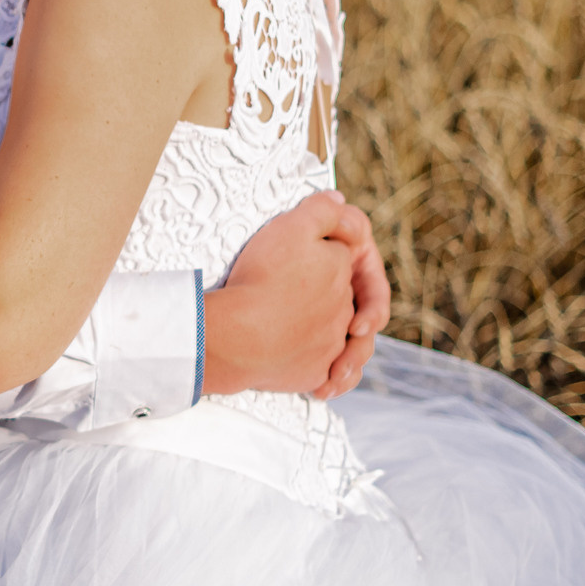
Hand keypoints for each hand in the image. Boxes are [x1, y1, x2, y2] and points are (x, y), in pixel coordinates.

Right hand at [199, 191, 391, 400]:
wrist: (239, 336)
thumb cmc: (262, 279)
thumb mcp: (292, 226)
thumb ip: (322, 211)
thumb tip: (338, 203)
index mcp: (343, 272)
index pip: (341, 256)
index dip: (322, 250)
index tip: (295, 253)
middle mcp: (345, 310)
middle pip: (340, 298)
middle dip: (327, 294)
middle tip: (297, 291)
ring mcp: (331, 345)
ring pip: (339, 340)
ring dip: (331, 339)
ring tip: (306, 334)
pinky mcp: (315, 373)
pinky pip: (328, 374)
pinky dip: (327, 376)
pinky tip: (321, 382)